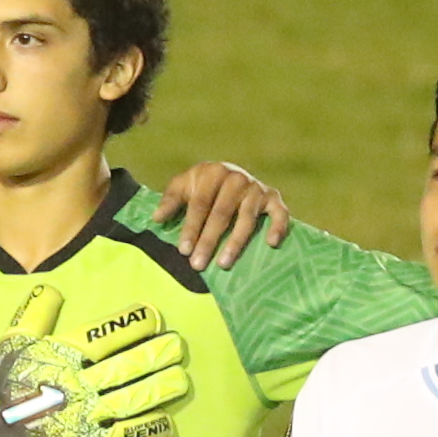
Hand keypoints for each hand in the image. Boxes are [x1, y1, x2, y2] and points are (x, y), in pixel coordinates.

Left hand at [154, 161, 290, 262]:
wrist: (230, 172)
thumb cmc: (203, 184)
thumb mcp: (183, 185)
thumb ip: (170, 200)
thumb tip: (156, 218)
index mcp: (213, 173)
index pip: (200, 204)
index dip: (191, 228)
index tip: (183, 250)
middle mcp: (237, 179)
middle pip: (221, 214)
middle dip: (209, 241)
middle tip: (198, 264)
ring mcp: (257, 188)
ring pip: (246, 219)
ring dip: (235, 243)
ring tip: (223, 263)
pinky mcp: (273, 197)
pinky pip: (280, 213)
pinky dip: (278, 227)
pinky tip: (271, 243)